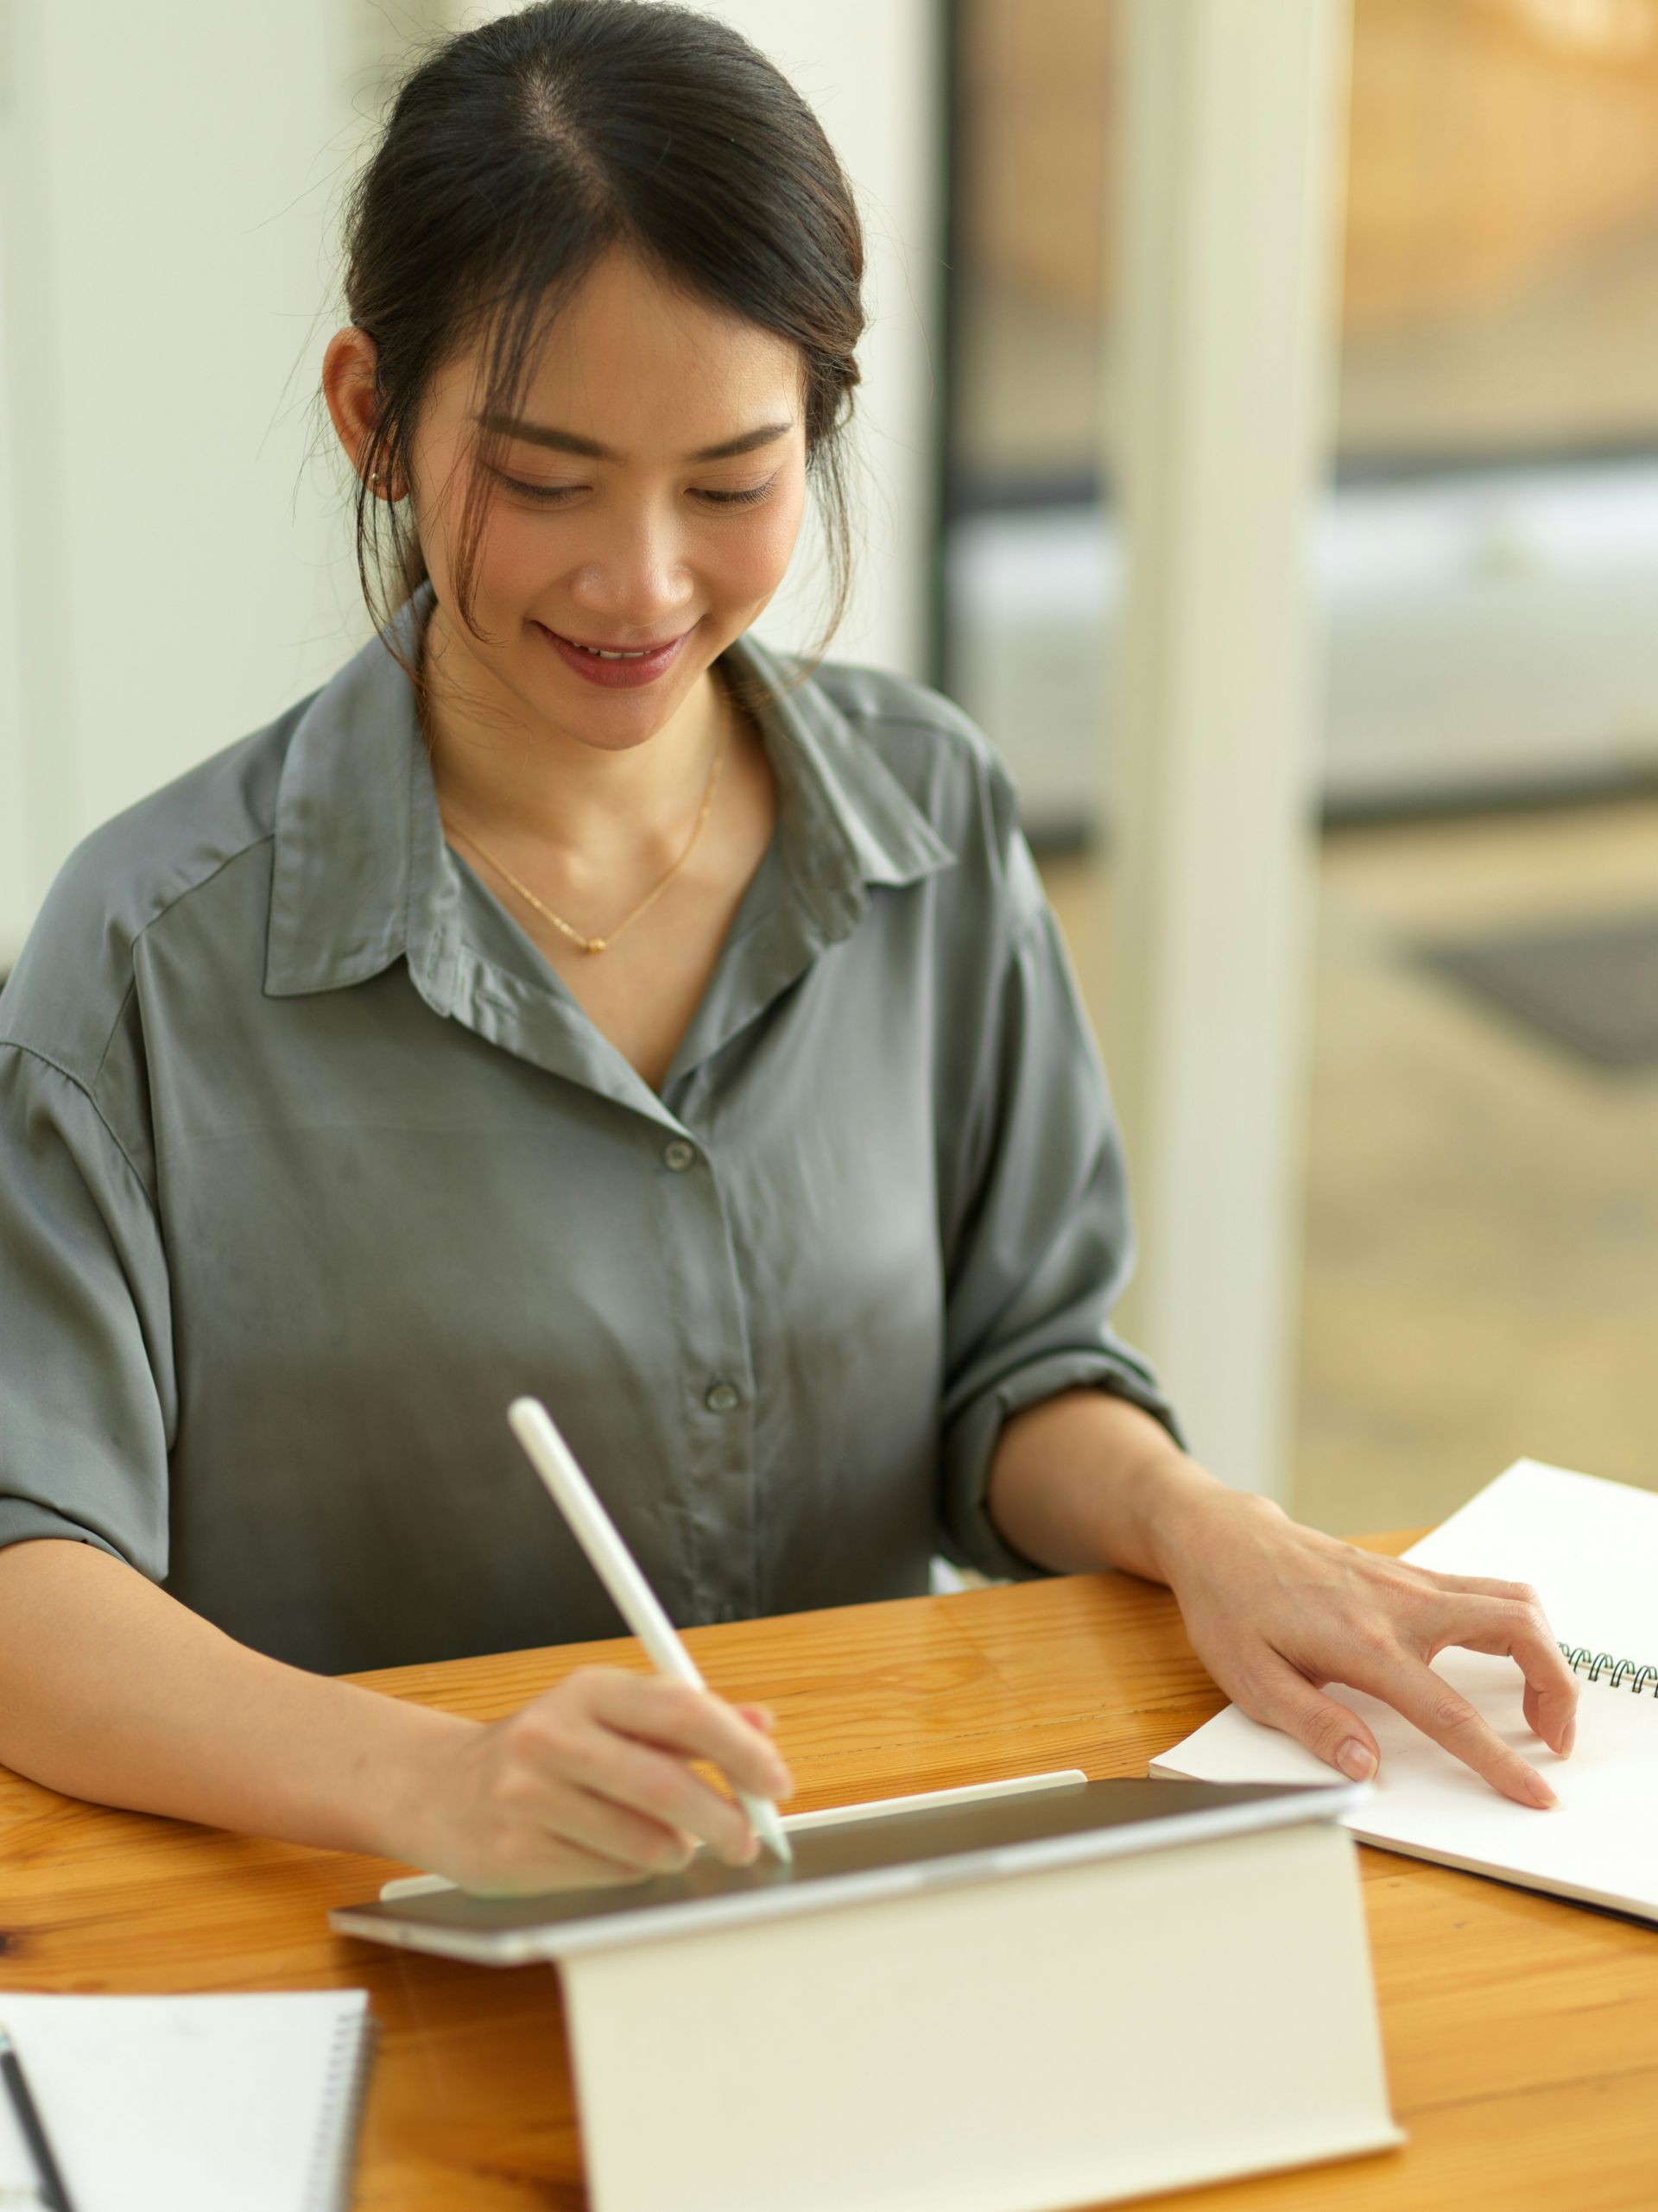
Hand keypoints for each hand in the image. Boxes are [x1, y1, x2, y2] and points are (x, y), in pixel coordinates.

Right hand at [391, 1667, 793, 1893]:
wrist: (437, 1787)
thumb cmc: (543, 1748)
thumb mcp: (609, 1712)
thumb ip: (687, 1719)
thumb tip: (762, 1725)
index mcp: (589, 1689)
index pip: (681, 1712)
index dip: (740, 1750)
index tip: (776, 1782)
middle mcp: (555, 1736)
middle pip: (666, 1786)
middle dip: (724, 1820)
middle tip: (747, 1839)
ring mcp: (529, 1797)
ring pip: (644, 1841)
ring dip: (676, 1850)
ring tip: (667, 1840)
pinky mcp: (516, 1853)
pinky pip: (609, 1875)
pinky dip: (632, 1870)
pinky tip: (614, 1851)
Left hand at [1153, 1485, 1577, 1805]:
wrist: (1222, 1538)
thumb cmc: (1231, 1606)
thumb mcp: (1251, 1678)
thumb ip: (1313, 1725)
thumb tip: (1365, 1767)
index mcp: (1364, 1644)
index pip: (1450, 1712)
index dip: (1499, 1760)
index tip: (1537, 1791)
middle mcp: (1401, 1606)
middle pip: (1517, 1628)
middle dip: (1556, 1686)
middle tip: (1553, 1739)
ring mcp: (1410, 1583)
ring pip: (1511, 1601)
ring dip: (1546, 1652)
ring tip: (1540, 1706)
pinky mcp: (1410, 1574)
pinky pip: (1486, 1592)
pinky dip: (1518, 1627)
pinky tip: (1507, 1661)